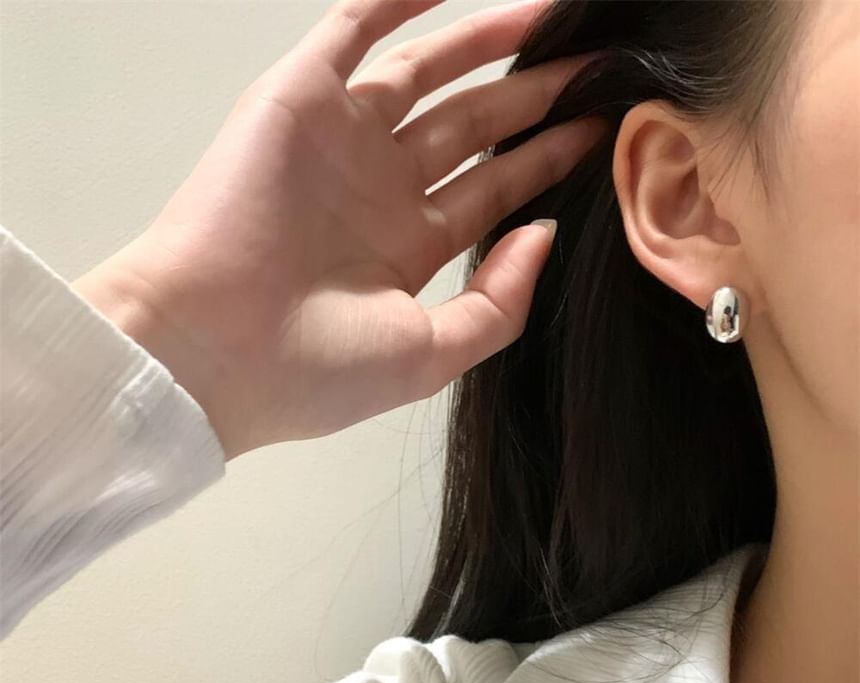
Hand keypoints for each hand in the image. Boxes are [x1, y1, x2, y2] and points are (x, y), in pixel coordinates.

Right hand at [75, 0, 604, 460]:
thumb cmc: (317, 371)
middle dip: (534, 95)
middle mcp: (380, 189)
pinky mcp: (297, 100)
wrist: (210, 352)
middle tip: (594, 64)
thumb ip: (499, 302)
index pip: (494, 191)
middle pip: (473, 126)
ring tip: (550, 14)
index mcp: (409, 248)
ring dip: (485, 39)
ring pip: (426, 71)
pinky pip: (353, 28)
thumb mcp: (430, 356)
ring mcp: (341, 143)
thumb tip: (544, 232)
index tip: (600, 130)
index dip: (547, 159)